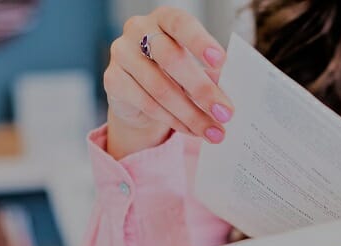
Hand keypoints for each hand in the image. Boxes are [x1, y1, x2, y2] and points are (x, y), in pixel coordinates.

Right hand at [104, 7, 233, 159]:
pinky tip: (191, 130)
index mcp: (164, 18)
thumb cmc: (172, 72)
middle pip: (170, 58)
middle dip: (202, 89)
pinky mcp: (112, 80)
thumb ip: (209, 75)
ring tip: (213, 131)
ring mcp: (121, 54)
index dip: (200, 41)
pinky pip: (146, 104)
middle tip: (225, 112)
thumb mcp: (193, 68)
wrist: (137, 92)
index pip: (181, 23)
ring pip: (160, 88)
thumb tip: (227, 96)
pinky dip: (173, 121)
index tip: (221, 61)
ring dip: (191, 114)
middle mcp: (138, 30)